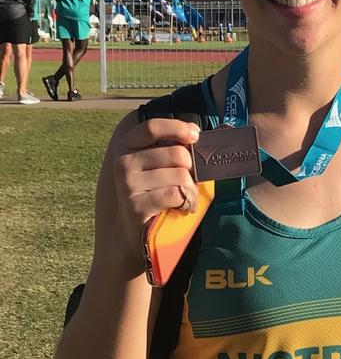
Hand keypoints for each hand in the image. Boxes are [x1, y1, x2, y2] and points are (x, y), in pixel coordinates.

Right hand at [112, 117, 199, 258]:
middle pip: (177, 154)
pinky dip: (187, 202)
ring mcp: (127, 185)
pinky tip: (181, 208)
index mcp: (127, 146)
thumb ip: (172, 148)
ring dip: (191, 189)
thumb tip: (198, 135)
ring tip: (185, 198)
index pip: (152, 127)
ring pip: (180, 176)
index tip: (195, 136)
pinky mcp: (136, 206)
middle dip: (191, 169)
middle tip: (188, 182)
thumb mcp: (158, 166)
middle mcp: (123, 162)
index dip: (177, 128)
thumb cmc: (155, 193)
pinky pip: (176, 195)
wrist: (134, 231)